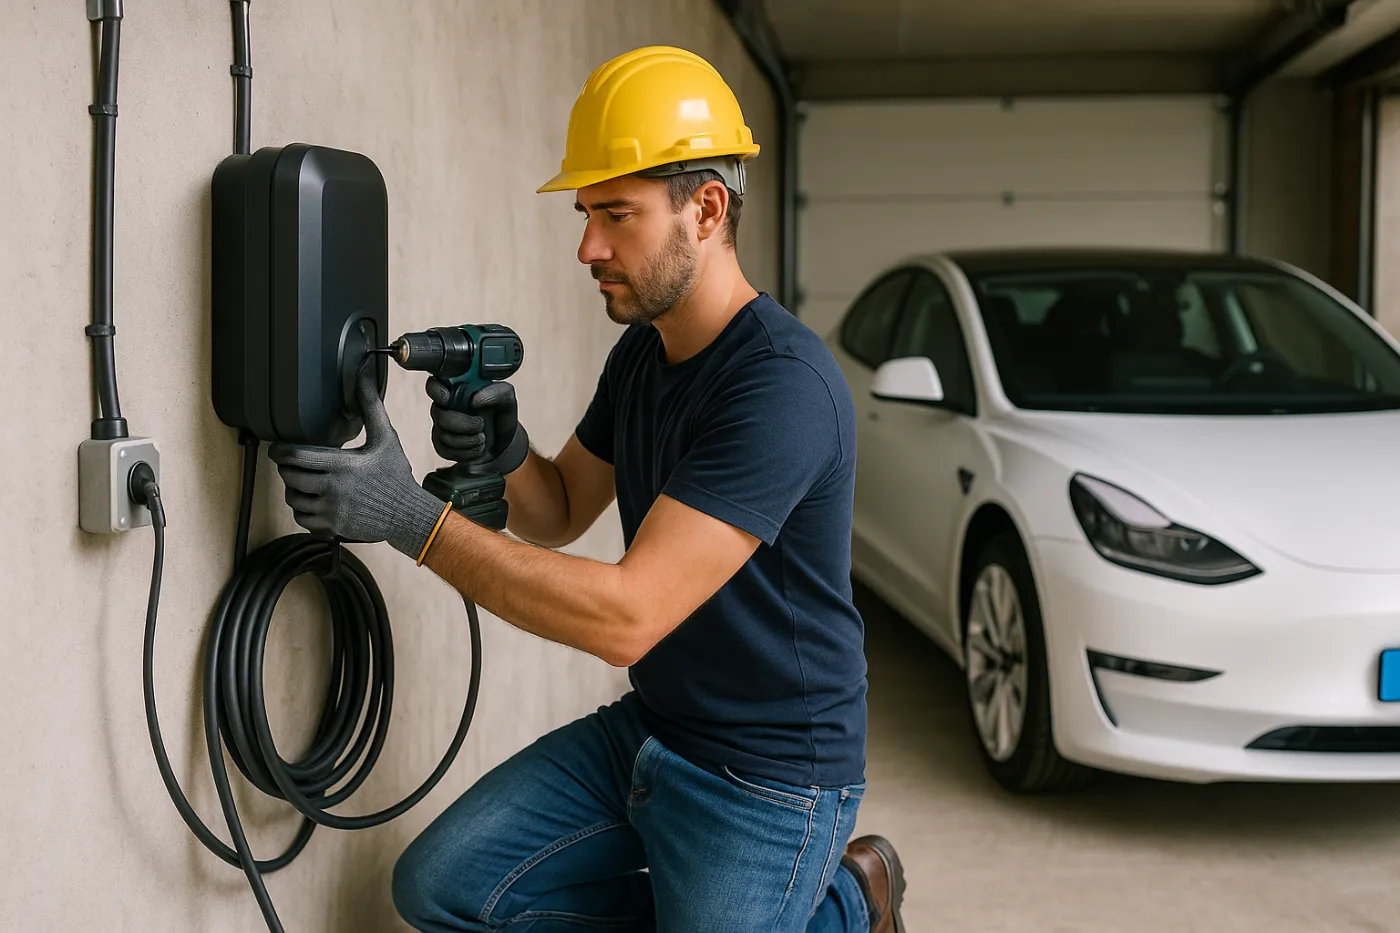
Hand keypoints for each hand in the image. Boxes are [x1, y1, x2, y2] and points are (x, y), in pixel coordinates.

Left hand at [269, 360, 446, 558]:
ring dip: (294, 489)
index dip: (279, 451)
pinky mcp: (332, 527)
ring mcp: (331, 511)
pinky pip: (303, 519)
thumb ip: (370, 405)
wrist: (409, 514)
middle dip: (287, 469)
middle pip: (289, 477)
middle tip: (293, 462)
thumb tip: (364, 372)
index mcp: (342, 465)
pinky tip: (314, 500)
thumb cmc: (396, 475)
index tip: (278, 448)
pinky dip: (303, 510)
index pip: (295, 457)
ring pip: (294, 499)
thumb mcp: (385, 438)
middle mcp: (333, 489)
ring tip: (304, 481)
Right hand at [425, 377, 528, 474]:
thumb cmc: (500, 412)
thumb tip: (474, 400)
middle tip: (480, 425)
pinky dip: (466, 452)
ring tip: (483, 437)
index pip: (434, 384)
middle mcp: (444, 406)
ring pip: (443, 435)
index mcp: (455, 387)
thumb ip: (494, 392)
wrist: (503, 440)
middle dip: (461, 424)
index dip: (436, 390)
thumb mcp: (506, 397)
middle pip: (438, 414)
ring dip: (468, 440)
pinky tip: (477, 447)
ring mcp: (441, 426)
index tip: (448, 398)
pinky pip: (446, 450)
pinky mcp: (442, 444)